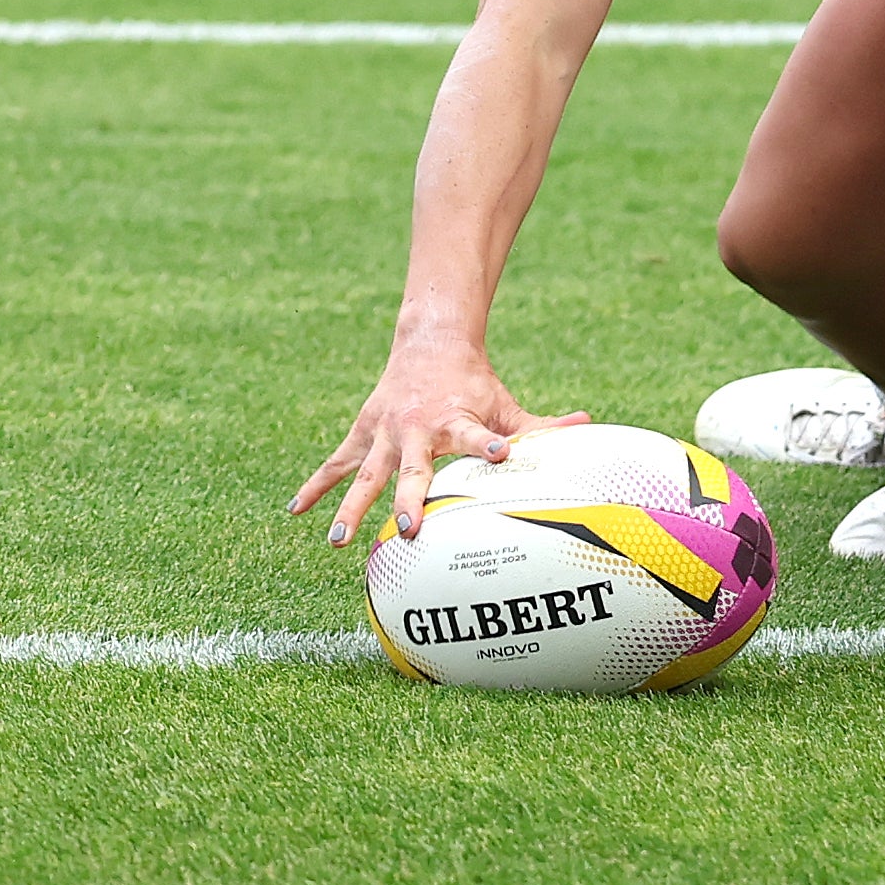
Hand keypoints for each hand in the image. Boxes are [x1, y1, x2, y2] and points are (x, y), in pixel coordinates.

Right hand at [292, 333, 590, 547]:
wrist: (430, 343)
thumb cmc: (475, 385)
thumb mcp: (506, 403)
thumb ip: (541, 425)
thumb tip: (589, 424)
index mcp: (457, 420)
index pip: (476, 435)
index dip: (487, 446)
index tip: (500, 458)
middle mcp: (418, 428)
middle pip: (413, 468)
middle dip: (409, 498)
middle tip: (408, 529)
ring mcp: (385, 432)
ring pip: (366, 474)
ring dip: (351, 506)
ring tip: (337, 541)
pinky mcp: (363, 433)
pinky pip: (335, 464)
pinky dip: (315, 487)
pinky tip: (295, 512)